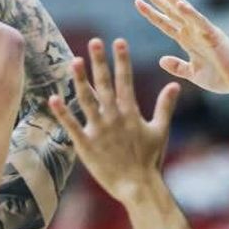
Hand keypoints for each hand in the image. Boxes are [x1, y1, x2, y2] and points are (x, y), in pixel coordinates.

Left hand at [49, 39, 179, 202]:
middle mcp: (114, 117)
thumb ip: (165, 106)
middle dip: (100, 62)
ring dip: (80, 80)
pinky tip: (53, 98)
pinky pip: (72, 126)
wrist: (138, 187)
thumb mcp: (160, 130)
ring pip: (87, 100)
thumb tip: (175, 84)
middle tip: (94, 41)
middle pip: (105, 84)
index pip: (126, 80)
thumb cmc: (150, 160)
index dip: (122, 60)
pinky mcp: (86, 145)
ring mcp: (99, 130)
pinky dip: (62, 113)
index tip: (118, 41)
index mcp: (131, 112)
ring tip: (74, 61)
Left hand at [135, 0, 228, 100]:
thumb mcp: (193, 73)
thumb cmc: (220, 77)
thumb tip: (161, 60)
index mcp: (187, 40)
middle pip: (171, 11)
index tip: (137, 1)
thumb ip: (178, 66)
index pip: (166, 23)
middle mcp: (193, 32)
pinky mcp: (214, 36)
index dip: (152, 13)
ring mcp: (203, 32)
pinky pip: (200, 23)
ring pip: (183, 11)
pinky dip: (190, 13)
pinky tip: (179, 4)